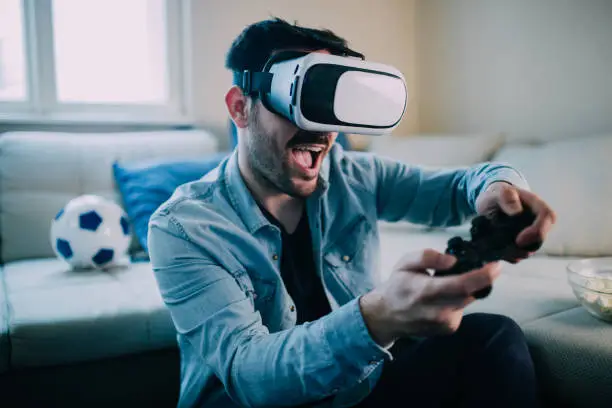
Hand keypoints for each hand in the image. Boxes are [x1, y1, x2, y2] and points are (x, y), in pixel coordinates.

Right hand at [359, 249, 501, 345]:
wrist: (386, 316)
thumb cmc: (397, 286)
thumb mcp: (404, 263)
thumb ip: (427, 257)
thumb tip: (453, 260)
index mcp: (425, 292)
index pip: (462, 285)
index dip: (483, 275)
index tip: (496, 265)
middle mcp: (437, 311)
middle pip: (471, 293)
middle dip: (478, 279)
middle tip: (474, 266)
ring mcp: (444, 323)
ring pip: (468, 300)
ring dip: (466, 289)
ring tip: (447, 283)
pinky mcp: (448, 329)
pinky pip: (463, 309)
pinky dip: (459, 300)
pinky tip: (443, 298)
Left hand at [475, 182, 556, 262]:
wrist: (490, 204)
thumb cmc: (498, 195)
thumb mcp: (500, 192)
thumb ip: (507, 197)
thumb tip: (516, 212)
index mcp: (538, 207)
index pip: (547, 218)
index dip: (537, 232)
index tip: (519, 240)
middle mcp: (538, 223)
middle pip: (539, 240)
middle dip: (523, 247)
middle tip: (505, 248)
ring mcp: (530, 235)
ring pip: (529, 250)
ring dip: (514, 252)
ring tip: (497, 247)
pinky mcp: (521, 245)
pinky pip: (519, 255)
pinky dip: (508, 255)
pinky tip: (497, 250)